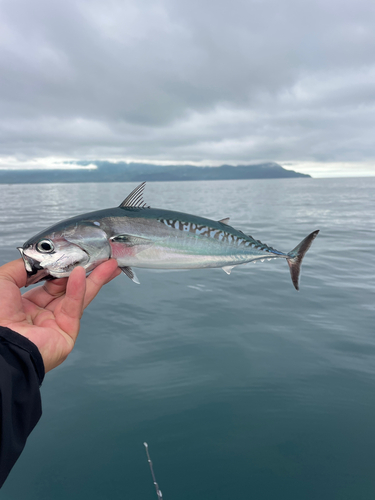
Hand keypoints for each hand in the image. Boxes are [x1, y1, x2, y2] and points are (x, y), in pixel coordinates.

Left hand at [0, 259, 120, 371]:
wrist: (1, 344)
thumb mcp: (4, 280)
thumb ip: (24, 267)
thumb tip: (42, 260)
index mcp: (26, 306)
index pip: (51, 284)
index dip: (63, 270)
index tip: (75, 256)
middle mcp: (42, 316)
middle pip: (70, 289)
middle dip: (88, 273)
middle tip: (102, 259)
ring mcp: (56, 325)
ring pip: (79, 297)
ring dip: (94, 279)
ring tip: (109, 265)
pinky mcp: (67, 333)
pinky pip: (74, 307)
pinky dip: (79, 290)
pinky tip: (82, 275)